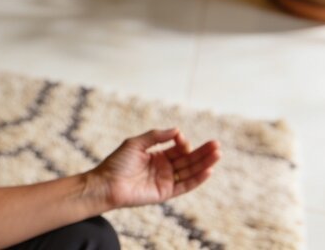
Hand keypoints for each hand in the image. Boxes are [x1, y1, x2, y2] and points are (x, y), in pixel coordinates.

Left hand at [90, 128, 220, 208]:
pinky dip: (197, 179)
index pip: (178, 148)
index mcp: (157, 155)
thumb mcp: (136, 143)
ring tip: (217, 154)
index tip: (181, 138)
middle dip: (202, 152)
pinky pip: (185, 186)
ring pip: (190, 171)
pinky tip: (208, 170)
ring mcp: (166, 180)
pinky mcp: (166, 192)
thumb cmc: (117, 163)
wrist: (107, 184)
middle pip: (188, 159)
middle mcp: (164, 168)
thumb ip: (156, 136)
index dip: (183, 143)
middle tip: (217, 145)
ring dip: (204, 163)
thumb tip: (177, 130)